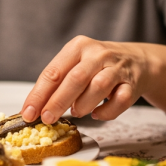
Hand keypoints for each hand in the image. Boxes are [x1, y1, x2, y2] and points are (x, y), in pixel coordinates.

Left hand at [20, 36, 148, 123]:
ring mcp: (117, 68)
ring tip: (76, 112)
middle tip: (47, 119)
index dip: (39, 94)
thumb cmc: (97, 64)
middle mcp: (98, 54)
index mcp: (78, 46)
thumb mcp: (76, 63)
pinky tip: (97, 114)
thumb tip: (35, 108)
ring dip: (83, 105)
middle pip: (76, 79)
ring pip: (98, 87)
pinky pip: (119, 101)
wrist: (136, 60)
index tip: (28, 113)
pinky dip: (106, 112)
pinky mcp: (132, 84)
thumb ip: (58, 82)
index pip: (54, 71)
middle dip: (58, 102)